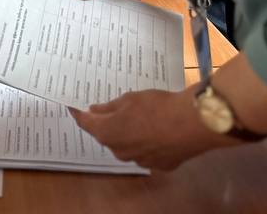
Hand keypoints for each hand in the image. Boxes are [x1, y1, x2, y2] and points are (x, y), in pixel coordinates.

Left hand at [68, 88, 234, 170]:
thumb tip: (95, 111)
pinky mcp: (161, 165)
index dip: (79, 114)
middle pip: (107, 136)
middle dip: (105, 124)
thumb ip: (109, 107)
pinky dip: (146, 143)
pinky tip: (156, 131)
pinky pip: (147, 153)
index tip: (73, 106)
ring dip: (127, 134)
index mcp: (108, 133)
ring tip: (137, 118)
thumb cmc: (156, 106)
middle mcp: (121, 152)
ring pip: (127, 146)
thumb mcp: (128, 99)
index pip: (86, 123)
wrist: (193, 123)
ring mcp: (141, 161)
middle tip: (109, 108)